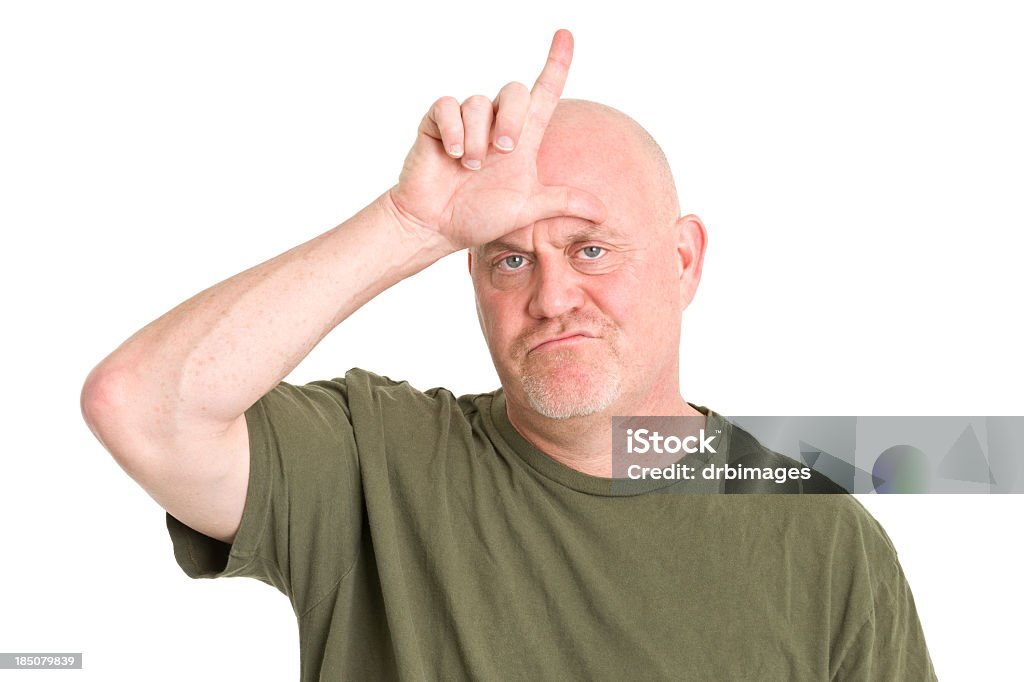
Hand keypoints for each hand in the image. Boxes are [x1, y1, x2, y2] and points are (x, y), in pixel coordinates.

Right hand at [386, 29, 606, 251]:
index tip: (566, 35)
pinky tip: (453, 154)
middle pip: (515, 91)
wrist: (437, 225)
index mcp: (522, 140)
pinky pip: (448, 106)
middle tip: (504, 149)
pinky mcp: (437, 123)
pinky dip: (454, 130)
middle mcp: (496, 125)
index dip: (556, 63)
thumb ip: (563, 203)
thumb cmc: (479, 216)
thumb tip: (605, 211)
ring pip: (479, 103)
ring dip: (478, 139)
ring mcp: (466, 122)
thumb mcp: (527, 209)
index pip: (544, 92)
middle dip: (513, 118)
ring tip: (470, 167)